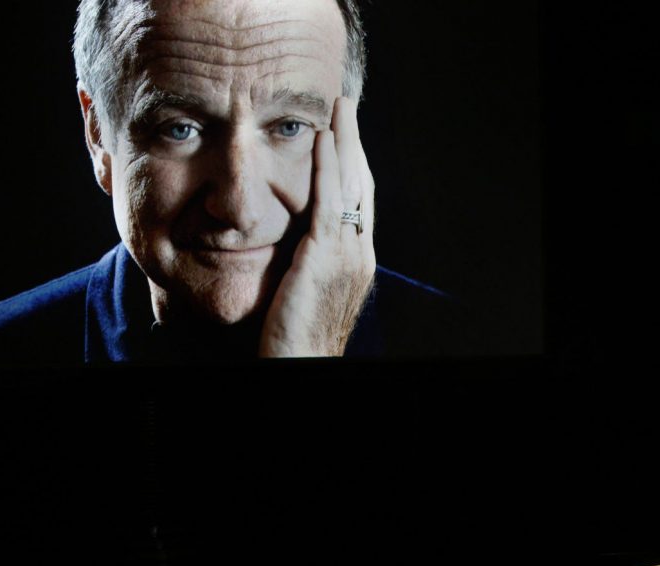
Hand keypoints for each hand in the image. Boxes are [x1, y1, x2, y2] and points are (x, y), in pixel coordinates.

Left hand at [259, 97, 375, 356]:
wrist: (301, 365)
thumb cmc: (296, 338)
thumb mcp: (309, 292)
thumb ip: (309, 262)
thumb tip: (296, 240)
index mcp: (358, 260)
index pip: (359, 201)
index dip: (353, 165)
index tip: (344, 135)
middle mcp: (360, 253)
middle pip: (363, 185)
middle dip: (355, 143)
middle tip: (347, 107)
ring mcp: (348, 254)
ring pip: (351, 185)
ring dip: (345, 141)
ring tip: (340, 107)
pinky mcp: (325, 257)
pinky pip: (328, 203)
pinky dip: (327, 168)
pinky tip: (322, 139)